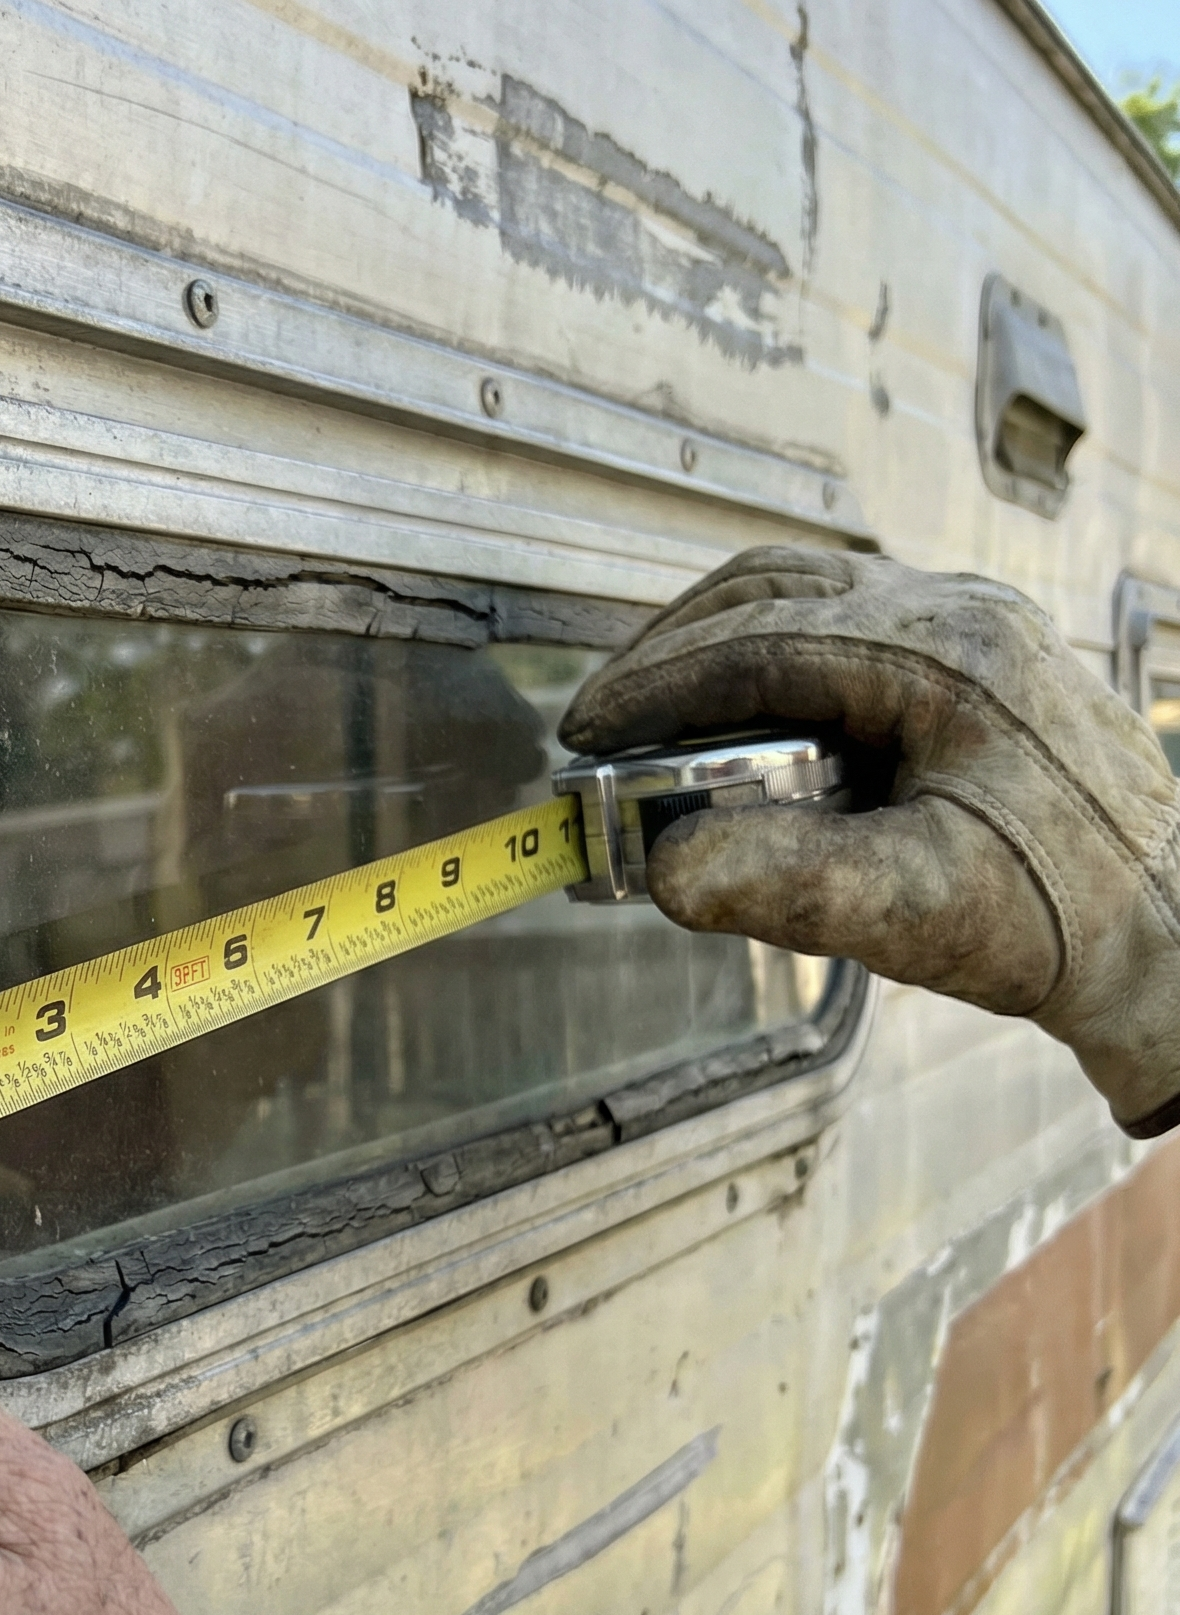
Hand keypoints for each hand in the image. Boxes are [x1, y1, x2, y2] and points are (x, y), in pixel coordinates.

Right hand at [560, 545, 1179, 1136]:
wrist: (1167, 931)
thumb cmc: (1063, 918)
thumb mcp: (910, 910)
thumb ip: (780, 885)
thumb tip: (666, 865)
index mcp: (947, 658)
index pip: (761, 642)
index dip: (656, 686)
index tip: (588, 730)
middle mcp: (959, 618)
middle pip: (774, 588)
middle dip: (672, 648)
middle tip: (605, 718)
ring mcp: (970, 630)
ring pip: (807, 593)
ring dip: (716, 645)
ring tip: (656, 717)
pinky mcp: (971, 662)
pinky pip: (843, 625)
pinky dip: (768, 659)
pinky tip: (742, 725)